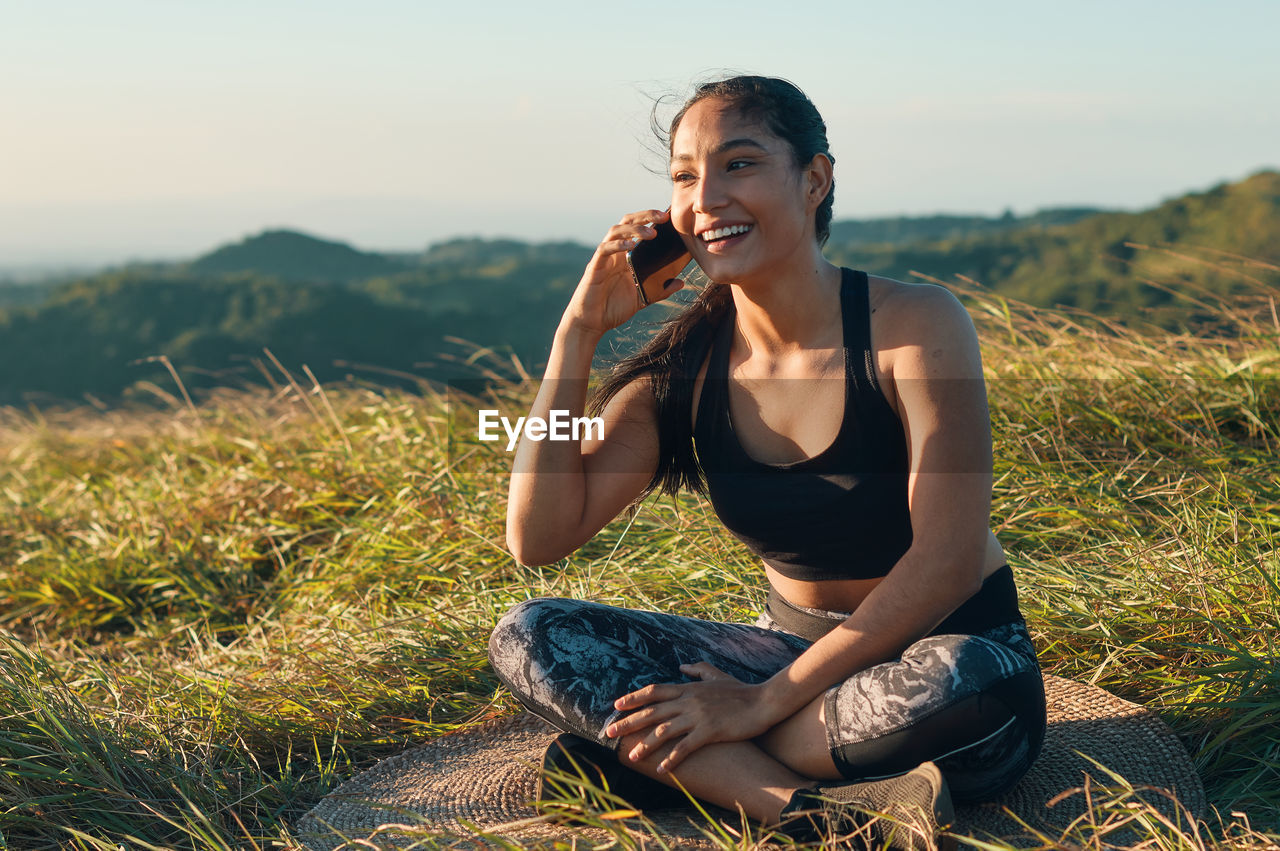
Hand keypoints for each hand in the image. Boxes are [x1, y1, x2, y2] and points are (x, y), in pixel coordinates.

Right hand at [561, 208, 685, 337]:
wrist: (592, 323)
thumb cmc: (612, 309)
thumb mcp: (642, 299)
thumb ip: (660, 290)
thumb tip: (681, 283)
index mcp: (625, 256)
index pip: (636, 228)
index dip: (649, 219)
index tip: (667, 217)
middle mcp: (614, 252)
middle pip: (626, 223)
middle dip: (644, 216)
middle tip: (663, 216)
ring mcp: (603, 258)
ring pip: (615, 231)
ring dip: (634, 229)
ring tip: (651, 233)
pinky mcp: (595, 267)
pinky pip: (605, 249)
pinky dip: (617, 244)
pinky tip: (631, 246)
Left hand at [604, 662, 777, 773]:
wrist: (763, 701)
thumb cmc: (740, 690)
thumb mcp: (716, 675)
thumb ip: (697, 669)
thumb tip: (681, 666)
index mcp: (688, 688)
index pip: (654, 691)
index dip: (633, 698)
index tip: (616, 706)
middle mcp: (688, 700)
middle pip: (651, 711)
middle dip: (628, 722)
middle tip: (610, 733)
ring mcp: (698, 716)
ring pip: (664, 730)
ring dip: (645, 745)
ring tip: (632, 757)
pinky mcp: (710, 731)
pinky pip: (686, 747)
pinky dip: (672, 758)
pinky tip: (662, 769)